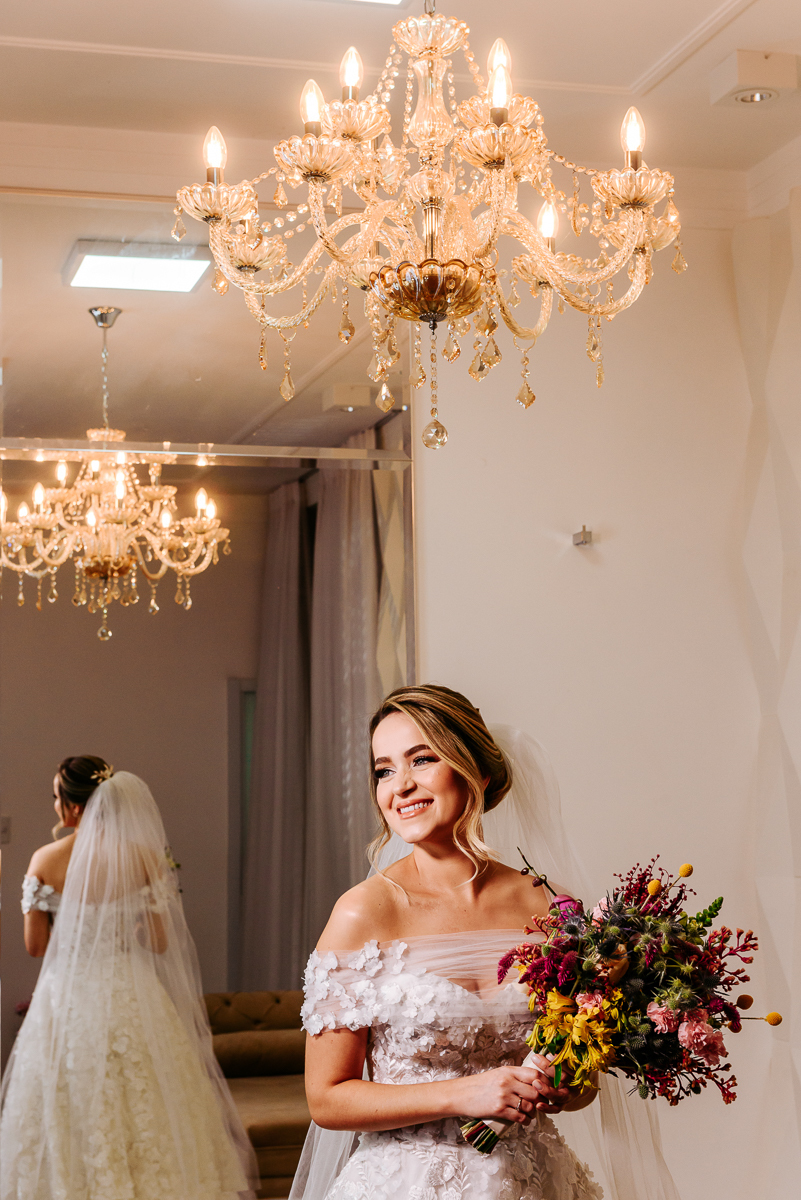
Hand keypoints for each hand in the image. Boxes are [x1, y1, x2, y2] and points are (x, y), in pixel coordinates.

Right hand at [451, 1063, 569, 1124]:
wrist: (461, 1094)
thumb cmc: (480, 1084)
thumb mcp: (499, 1074)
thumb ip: (515, 1076)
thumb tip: (534, 1083)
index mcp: (509, 1071)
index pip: (535, 1074)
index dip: (545, 1083)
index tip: (546, 1090)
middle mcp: (508, 1082)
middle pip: (536, 1092)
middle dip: (541, 1100)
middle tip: (541, 1105)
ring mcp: (503, 1096)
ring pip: (530, 1106)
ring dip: (534, 1113)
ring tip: (531, 1114)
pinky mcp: (499, 1110)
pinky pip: (520, 1117)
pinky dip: (525, 1121)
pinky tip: (525, 1121)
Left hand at [523, 1053, 571, 1114]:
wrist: (572, 1084)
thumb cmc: (564, 1068)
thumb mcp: (562, 1059)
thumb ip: (553, 1054)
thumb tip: (539, 1046)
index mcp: (577, 1070)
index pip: (570, 1064)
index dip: (559, 1059)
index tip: (548, 1053)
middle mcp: (574, 1084)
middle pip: (564, 1078)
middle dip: (550, 1070)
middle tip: (537, 1060)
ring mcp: (568, 1096)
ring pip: (560, 1096)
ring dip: (547, 1091)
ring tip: (535, 1084)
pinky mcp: (562, 1105)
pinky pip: (556, 1108)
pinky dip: (547, 1108)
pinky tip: (538, 1105)